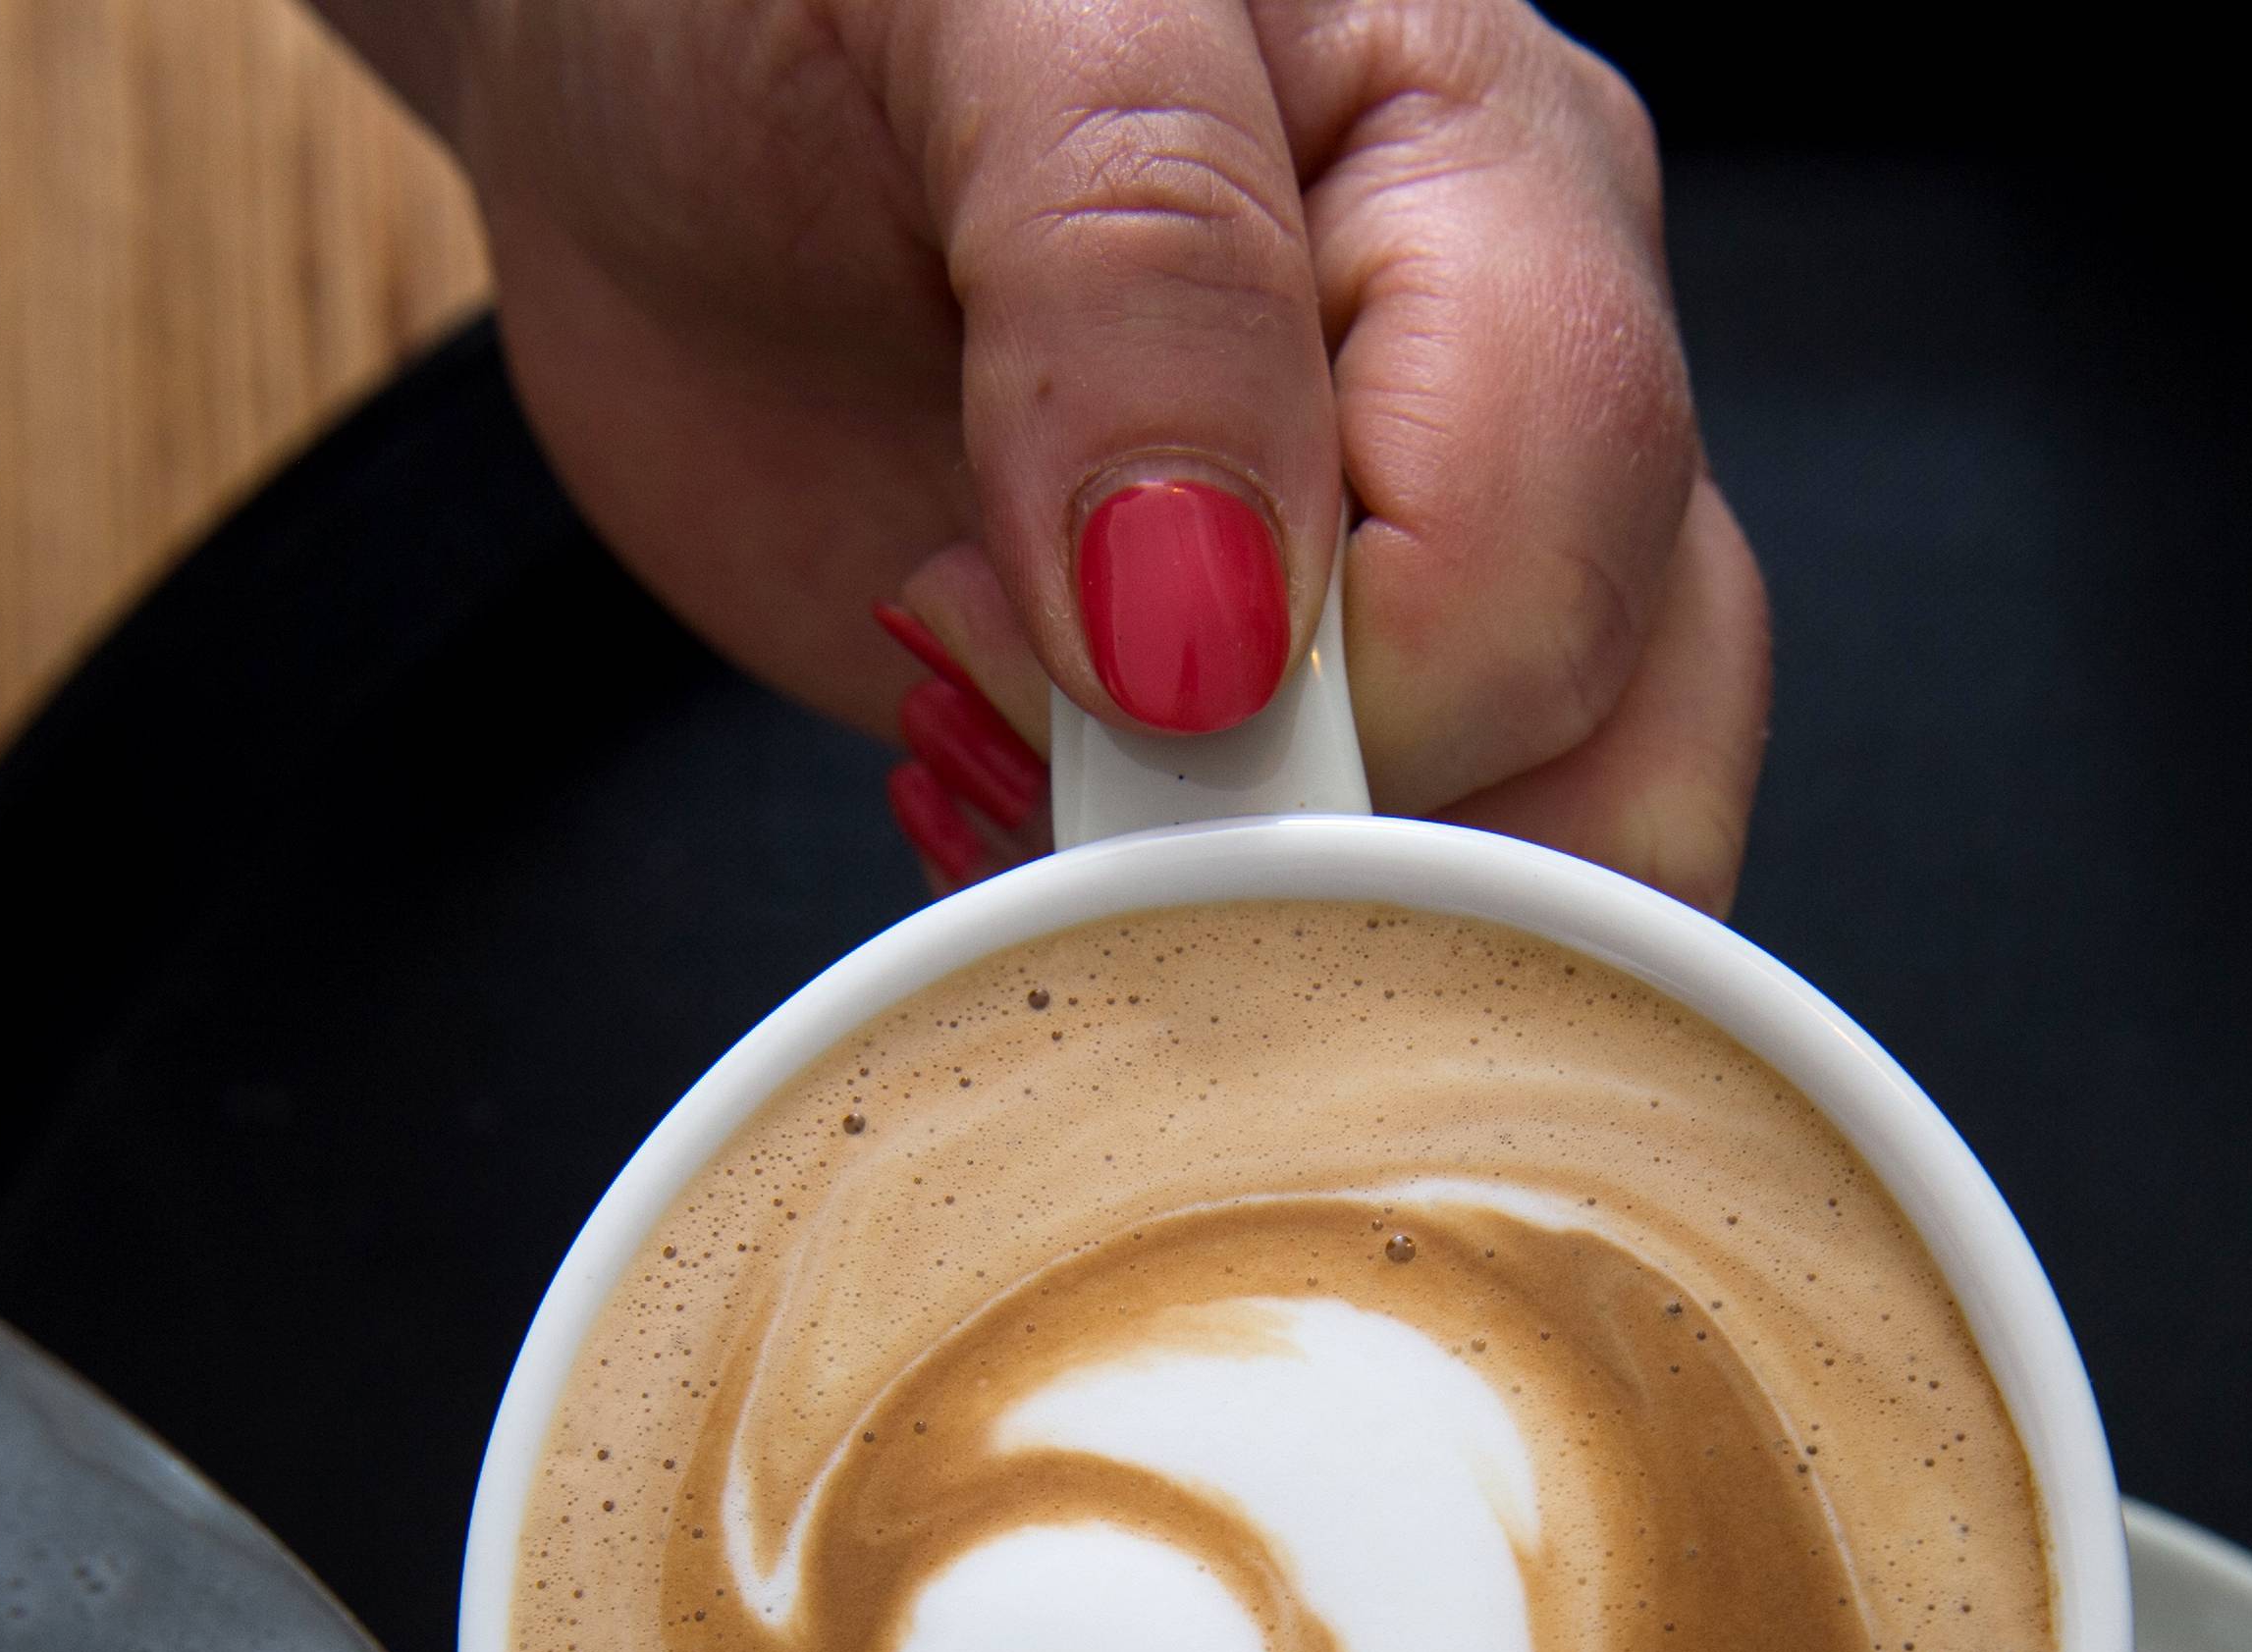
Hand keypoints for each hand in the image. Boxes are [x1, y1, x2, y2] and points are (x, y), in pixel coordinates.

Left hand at [320, 0, 1768, 906]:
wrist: (628, 100)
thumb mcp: (964, 10)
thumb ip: (1133, 262)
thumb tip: (1221, 617)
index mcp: (1485, 169)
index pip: (1550, 540)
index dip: (1329, 683)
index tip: (1054, 640)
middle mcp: (1500, 386)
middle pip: (1624, 739)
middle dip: (1333, 847)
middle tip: (1037, 739)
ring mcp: (1411, 582)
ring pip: (1544, 879)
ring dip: (1268, 933)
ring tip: (1007, 770)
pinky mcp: (1276, 738)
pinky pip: (1355, 941)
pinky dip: (1181, 957)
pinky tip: (1006, 821)